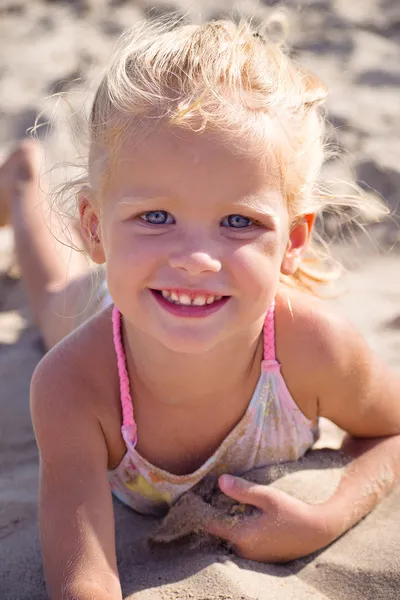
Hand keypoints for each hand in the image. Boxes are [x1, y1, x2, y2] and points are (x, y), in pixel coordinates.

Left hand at [204, 474, 331, 562]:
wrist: (316, 531)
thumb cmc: (292, 512)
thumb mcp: (268, 496)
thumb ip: (243, 490)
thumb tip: (220, 481)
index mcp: (242, 535)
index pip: (209, 524)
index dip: (199, 509)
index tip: (192, 495)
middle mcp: (243, 550)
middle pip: (216, 532)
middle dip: (211, 513)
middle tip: (206, 494)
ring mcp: (250, 556)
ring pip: (226, 537)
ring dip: (223, 521)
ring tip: (220, 501)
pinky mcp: (257, 556)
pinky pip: (237, 542)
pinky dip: (234, 528)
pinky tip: (238, 513)